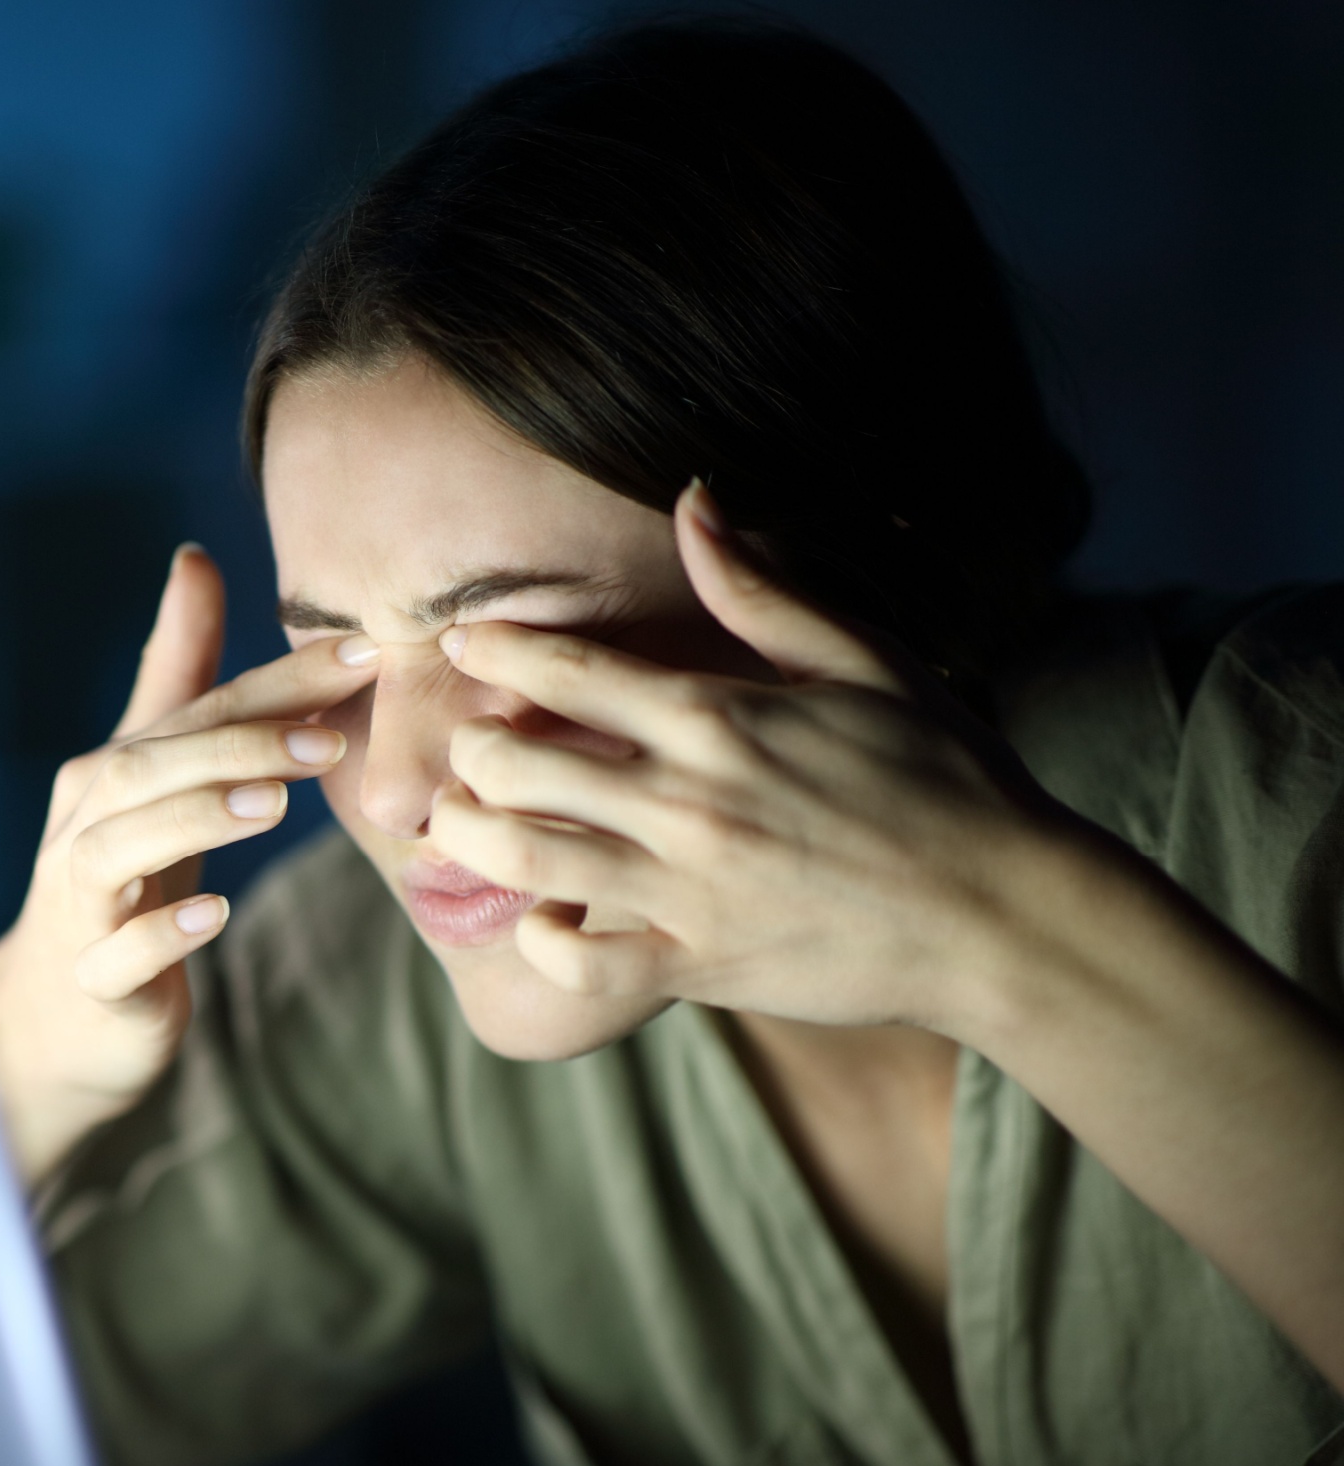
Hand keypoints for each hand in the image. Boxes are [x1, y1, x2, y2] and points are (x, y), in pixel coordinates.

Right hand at [0, 545, 379, 1181]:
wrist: (53, 1018)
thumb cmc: (120, 883)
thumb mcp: (150, 777)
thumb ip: (176, 675)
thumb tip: (196, 558)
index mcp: (109, 772)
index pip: (196, 712)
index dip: (276, 681)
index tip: (365, 652)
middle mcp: (83, 825)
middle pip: (149, 765)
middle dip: (240, 743)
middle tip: (333, 739)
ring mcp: (79, 904)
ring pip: (119, 847)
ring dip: (196, 818)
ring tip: (274, 805)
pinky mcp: (91, 980)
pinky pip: (116, 954)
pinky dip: (161, 933)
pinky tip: (214, 915)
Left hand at [427, 481, 1069, 1035]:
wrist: (1004, 914)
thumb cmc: (945, 776)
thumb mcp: (865, 661)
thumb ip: (761, 589)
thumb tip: (693, 497)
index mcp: (719, 717)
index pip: (565, 668)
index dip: (494, 650)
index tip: (463, 643)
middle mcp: (688, 801)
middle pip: (515, 763)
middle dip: (472, 748)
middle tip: (473, 746)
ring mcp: (687, 891)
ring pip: (523, 858)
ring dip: (472, 836)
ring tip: (466, 822)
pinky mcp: (698, 966)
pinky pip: (578, 961)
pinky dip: (540, 938)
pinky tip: (542, 912)